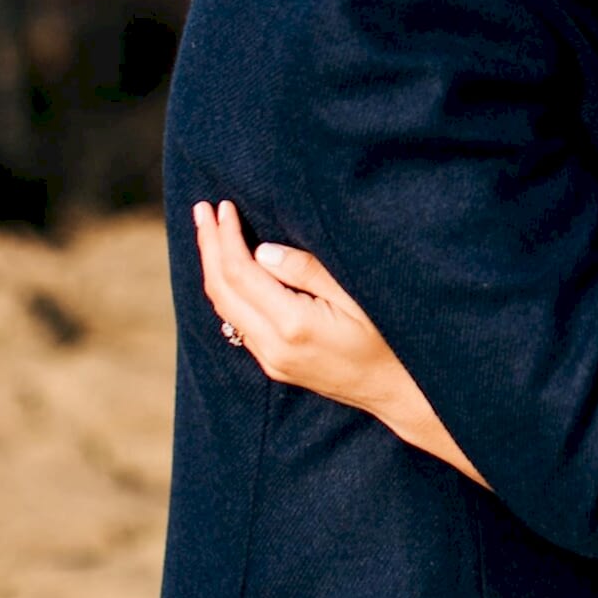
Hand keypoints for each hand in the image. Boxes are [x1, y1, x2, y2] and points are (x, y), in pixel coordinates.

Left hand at [192, 201, 421, 427]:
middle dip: (209, 246)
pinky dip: (227, 288)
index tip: (222, 206)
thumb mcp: (356, 295)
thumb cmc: (388, 338)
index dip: (226, 236)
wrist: (397, 391)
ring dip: (213, 267)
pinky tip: (229, 268)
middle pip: (221, 290)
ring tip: (210, 232)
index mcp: (292, 325)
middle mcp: (272, 346)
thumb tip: (262, 250)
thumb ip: (307, 271)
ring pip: (223, 307)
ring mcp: (270, 359)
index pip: (240, 273)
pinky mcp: (273, 364)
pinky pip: (236, 321)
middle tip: (201, 209)